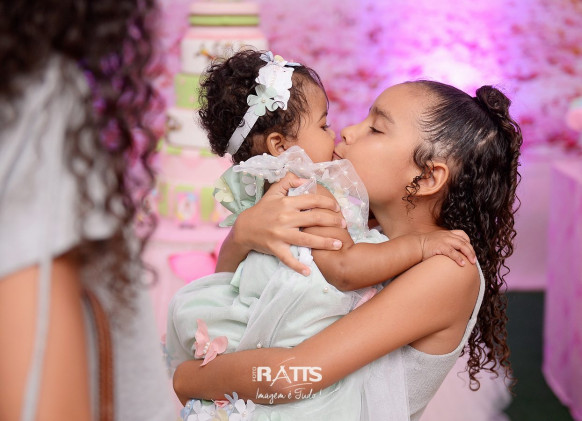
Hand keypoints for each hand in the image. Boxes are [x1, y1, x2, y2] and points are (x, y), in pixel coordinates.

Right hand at [232, 173, 346, 274]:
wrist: (244, 228)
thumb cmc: (262, 210)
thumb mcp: (273, 192)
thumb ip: (288, 181)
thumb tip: (305, 179)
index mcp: (287, 203)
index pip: (313, 200)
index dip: (328, 203)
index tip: (337, 208)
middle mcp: (286, 218)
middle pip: (315, 219)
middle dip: (333, 221)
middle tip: (344, 225)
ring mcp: (281, 234)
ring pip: (307, 239)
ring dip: (325, 242)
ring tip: (338, 244)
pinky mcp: (276, 247)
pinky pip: (288, 258)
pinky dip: (298, 266)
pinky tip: (308, 271)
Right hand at [418, 230, 475, 266]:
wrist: (415, 245)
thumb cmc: (425, 245)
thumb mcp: (437, 240)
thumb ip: (445, 243)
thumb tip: (453, 252)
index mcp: (447, 233)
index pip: (462, 234)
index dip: (468, 242)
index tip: (470, 250)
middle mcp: (447, 235)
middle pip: (464, 241)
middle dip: (471, 251)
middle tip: (474, 259)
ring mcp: (444, 240)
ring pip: (461, 245)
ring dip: (468, 254)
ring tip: (472, 262)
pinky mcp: (441, 246)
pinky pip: (453, 252)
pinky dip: (459, 258)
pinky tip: (462, 264)